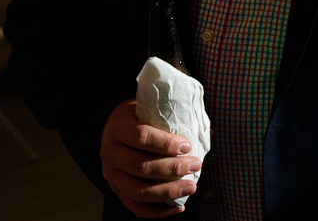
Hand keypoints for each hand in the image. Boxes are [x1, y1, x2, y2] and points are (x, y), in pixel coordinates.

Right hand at [100, 100, 201, 216]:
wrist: (116, 127)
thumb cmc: (140, 116)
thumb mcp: (151, 108)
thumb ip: (174, 117)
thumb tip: (208, 133)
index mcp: (118, 127)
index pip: (141, 137)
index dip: (166, 144)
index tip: (187, 146)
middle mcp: (109, 152)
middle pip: (141, 166)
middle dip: (172, 169)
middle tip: (195, 165)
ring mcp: (110, 174)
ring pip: (138, 190)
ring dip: (168, 191)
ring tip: (191, 187)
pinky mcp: (116, 190)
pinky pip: (135, 207)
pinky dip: (158, 211)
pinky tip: (178, 207)